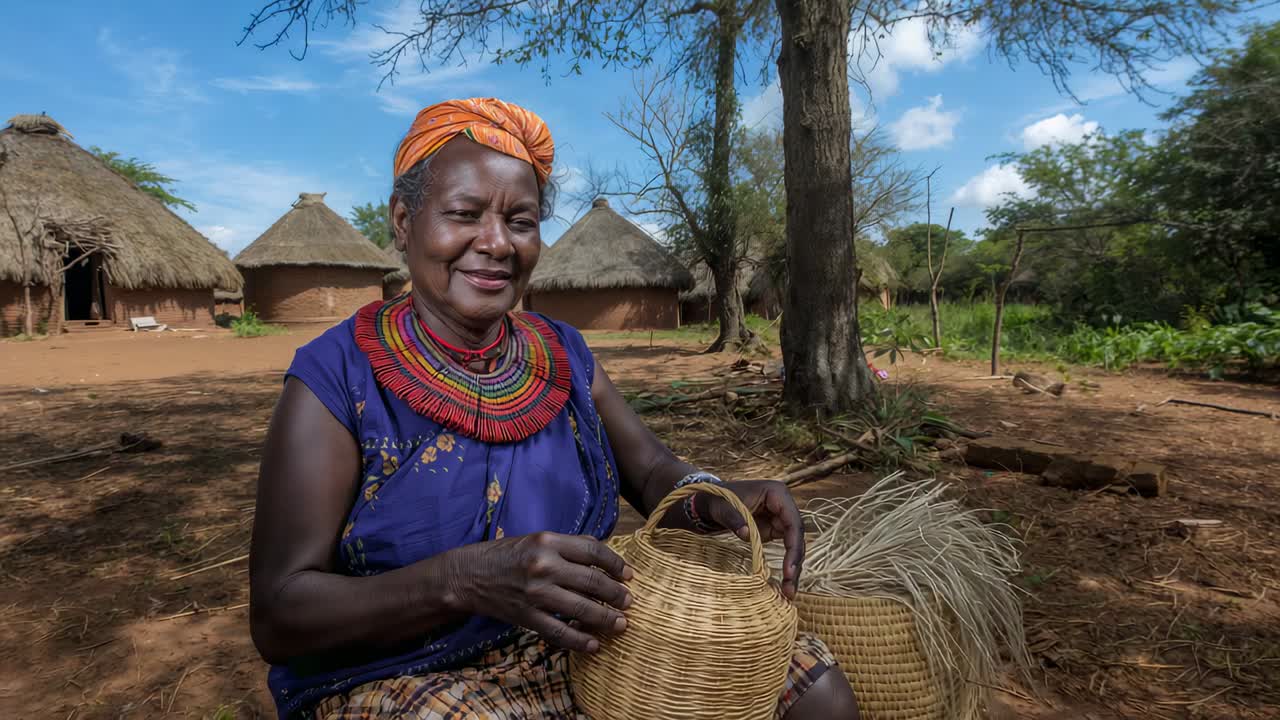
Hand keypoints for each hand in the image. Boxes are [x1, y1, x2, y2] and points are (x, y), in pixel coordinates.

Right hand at [450, 532, 632, 652]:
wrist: (468, 575)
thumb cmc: (507, 555)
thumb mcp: (537, 539)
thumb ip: (569, 546)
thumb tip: (605, 556)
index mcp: (548, 541)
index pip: (593, 551)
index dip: (616, 564)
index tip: (629, 575)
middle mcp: (544, 565)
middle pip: (592, 581)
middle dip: (616, 595)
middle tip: (629, 602)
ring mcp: (535, 593)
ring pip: (581, 608)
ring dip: (605, 618)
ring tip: (621, 624)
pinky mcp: (526, 616)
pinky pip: (559, 631)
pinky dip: (579, 640)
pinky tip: (593, 644)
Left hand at [697, 480, 804, 599]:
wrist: (709, 501)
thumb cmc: (716, 499)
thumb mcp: (721, 507)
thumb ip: (733, 518)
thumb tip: (746, 534)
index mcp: (777, 493)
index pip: (793, 522)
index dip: (794, 547)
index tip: (788, 570)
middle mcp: (784, 505)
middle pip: (797, 537)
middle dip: (795, 563)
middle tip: (790, 588)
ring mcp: (780, 518)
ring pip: (794, 546)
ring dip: (793, 569)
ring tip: (789, 592)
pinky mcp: (775, 529)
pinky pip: (785, 549)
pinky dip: (785, 566)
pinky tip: (785, 584)